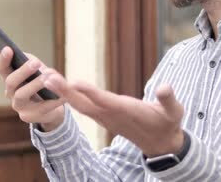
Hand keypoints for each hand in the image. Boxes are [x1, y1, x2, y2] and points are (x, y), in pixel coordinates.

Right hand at [0, 47, 65, 129]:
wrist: (53, 108)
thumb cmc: (42, 85)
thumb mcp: (38, 71)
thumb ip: (31, 62)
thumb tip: (28, 57)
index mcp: (11, 79)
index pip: (2, 68)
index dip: (3, 59)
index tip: (8, 48)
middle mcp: (11, 93)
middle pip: (10, 82)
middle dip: (22, 71)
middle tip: (36, 62)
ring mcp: (19, 106)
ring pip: (21, 94)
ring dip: (34, 84)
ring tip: (47, 78)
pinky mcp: (30, 117)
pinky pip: (42, 107)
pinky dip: (53, 99)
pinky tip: (62, 93)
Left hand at [44, 75, 184, 156]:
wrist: (161, 143)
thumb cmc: (167, 123)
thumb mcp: (174, 111)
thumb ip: (168, 99)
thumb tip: (165, 87)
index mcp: (127, 112)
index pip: (106, 101)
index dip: (91, 92)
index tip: (75, 82)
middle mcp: (112, 115)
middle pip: (85, 103)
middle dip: (65, 91)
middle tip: (47, 76)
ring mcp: (106, 118)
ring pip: (80, 105)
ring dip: (62, 91)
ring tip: (46, 76)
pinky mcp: (104, 116)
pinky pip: (82, 106)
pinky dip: (69, 95)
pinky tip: (59, 87)